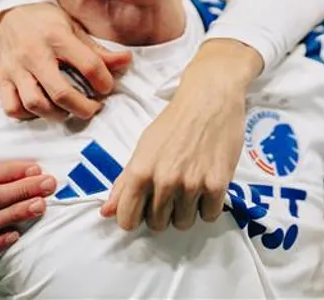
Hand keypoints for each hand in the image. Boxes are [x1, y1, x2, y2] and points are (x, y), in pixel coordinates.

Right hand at [0, 2, 131, 120]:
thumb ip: (97, 50)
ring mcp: (16, 68)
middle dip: (83, 108)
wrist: (8, 14)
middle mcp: (35, 53)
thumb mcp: (74, 27)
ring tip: (68, 110)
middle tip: (93, 108)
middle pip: (61, 92)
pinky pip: (12, 107)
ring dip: (56, 114)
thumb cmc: (46, 22)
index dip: (104, 81)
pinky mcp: (2, 78)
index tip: (106, 87)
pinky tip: (42, 108)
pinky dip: (28, 115)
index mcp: (58, 37)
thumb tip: (127, 61)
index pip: (89, 65)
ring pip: (35, 104)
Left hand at [102, 39, 262, 231]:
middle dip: (163, 211)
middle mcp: (164, 181)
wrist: (209, 98)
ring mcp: (191, 184)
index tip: (144, 208)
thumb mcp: (143, 147)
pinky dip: (208, 205)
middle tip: (172, 189)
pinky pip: (209, 215)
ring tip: (191, 184)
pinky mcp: (217, 184)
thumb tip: (107, 212)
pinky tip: (207, 183)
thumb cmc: (175, 122)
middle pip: (157, 225)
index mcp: (140, 171)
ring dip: (187, 209)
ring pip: (183, 223)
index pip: (127, 220)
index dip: (135, 217)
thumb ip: (124, 182)